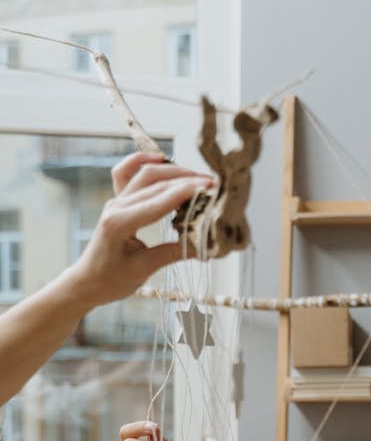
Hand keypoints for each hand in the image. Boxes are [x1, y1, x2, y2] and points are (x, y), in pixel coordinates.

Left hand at [63, 153, 215, 309]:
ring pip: (146, 175)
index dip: (186, 192)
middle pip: (154, 182)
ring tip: (198, 177)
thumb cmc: (111, 280)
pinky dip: (140, 161)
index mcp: (120, 222)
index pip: (158, 200)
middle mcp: (117, 206)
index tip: (210, 188)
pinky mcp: (118, 202)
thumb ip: (173, 253)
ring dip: (173, 172)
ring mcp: (116, 201)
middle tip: (213, 184)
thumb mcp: (144, 269)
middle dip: (185, 180)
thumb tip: (204, 248)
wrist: (87, 282)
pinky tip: (160, 158)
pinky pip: (125, 173)